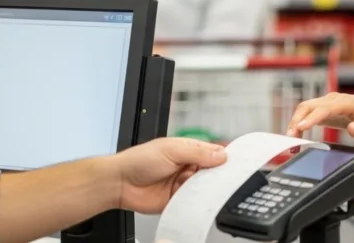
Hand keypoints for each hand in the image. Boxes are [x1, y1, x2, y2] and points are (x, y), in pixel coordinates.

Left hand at [110, 137, 226, 213]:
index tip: (234, 162)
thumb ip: (197, 153)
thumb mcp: (171, 150)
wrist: (119, 183)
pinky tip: (196, 199)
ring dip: (205, 188)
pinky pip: (193, 203)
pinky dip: (196, 202)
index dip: (223, 157)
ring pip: (203, 188)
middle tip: (221, 177)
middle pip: (211, 172)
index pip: (211, 153)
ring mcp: (182, 185)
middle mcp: (186, 167)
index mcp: (187, 150)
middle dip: (216, 175)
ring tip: (204, 187)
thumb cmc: (138, 160)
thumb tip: (220, 155)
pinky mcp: (177, 201)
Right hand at [287, 92, 353, 139]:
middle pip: (309, 106)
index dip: (312, 117)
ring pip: (304, 109)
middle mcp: (333, 100)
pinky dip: (298, 125)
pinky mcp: (322, 110)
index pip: (325, 108)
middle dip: (297, 120)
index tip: (300, 127)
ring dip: (294, 124)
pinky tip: (295, 138)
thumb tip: (353, 129)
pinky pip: (306, 115)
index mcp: (345, 102)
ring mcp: (326, 104)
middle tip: (290, 139)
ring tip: (291, 142)